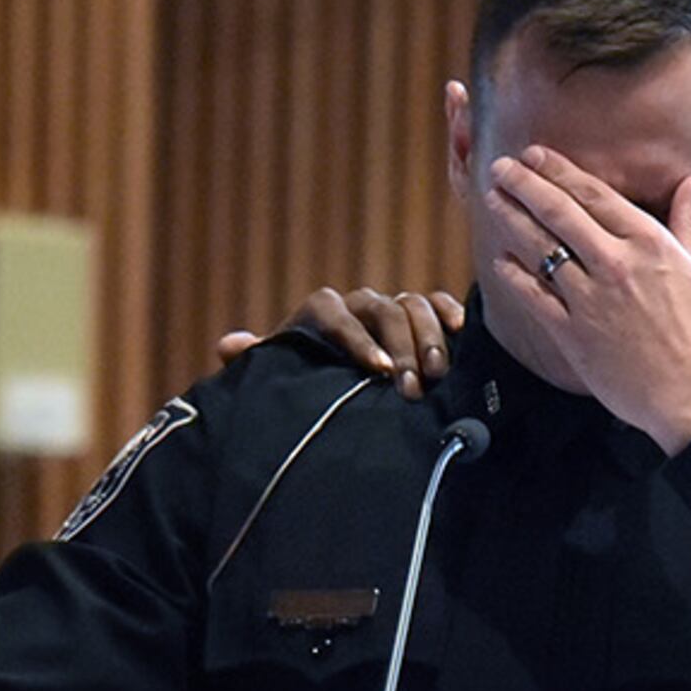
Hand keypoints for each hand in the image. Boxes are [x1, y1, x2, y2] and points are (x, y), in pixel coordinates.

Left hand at [219, 286, 463, 396]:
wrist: (335, 387)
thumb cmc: (307, 382)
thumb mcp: (280, 374)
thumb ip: (258, 359)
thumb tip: (229, 345)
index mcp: (320, 314)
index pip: (335, 313)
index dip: (356, 339)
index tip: (377, 371)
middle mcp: (356, 305)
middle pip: (382, 309)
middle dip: (400, 347)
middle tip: (412, 388)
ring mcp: (389, 308)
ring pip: (412, 304)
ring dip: (427, 338)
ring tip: (437, 374)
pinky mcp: (419, 316)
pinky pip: (436, 302)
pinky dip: (448, 313)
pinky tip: (461, 333)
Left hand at [477, 146, 690, 451]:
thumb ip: (687, 220)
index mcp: (649, 243)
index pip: (593, 195)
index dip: (558, 171)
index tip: (535, 155)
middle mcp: (616, 264)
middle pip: (559, 213)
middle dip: (524, 185)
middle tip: (500, 168)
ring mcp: (592, 299)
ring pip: (540, 249)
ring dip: (511, 219)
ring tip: (492, 200)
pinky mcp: (575, 335)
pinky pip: (535, 297)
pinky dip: (515, 275)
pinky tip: (501, 260)